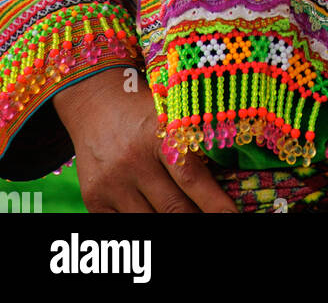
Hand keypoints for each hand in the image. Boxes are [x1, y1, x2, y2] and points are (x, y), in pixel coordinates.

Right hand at [54, 66, 238, 212]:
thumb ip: (191, 147)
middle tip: (215, 222)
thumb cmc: (144, 110)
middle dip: (197, 219)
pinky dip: (145, 223)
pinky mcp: (94, 199)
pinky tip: (156, 213)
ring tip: (187, 215)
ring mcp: (111, 183)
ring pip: (151, 222)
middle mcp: (132, 161)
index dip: (215, 203)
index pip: (191, 178)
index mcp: (158, 135)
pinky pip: (125, 226)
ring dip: (172, 223)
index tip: (231, 216)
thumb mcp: (170, 116)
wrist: (95, 103)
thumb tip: (223, 186)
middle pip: (173, 208)